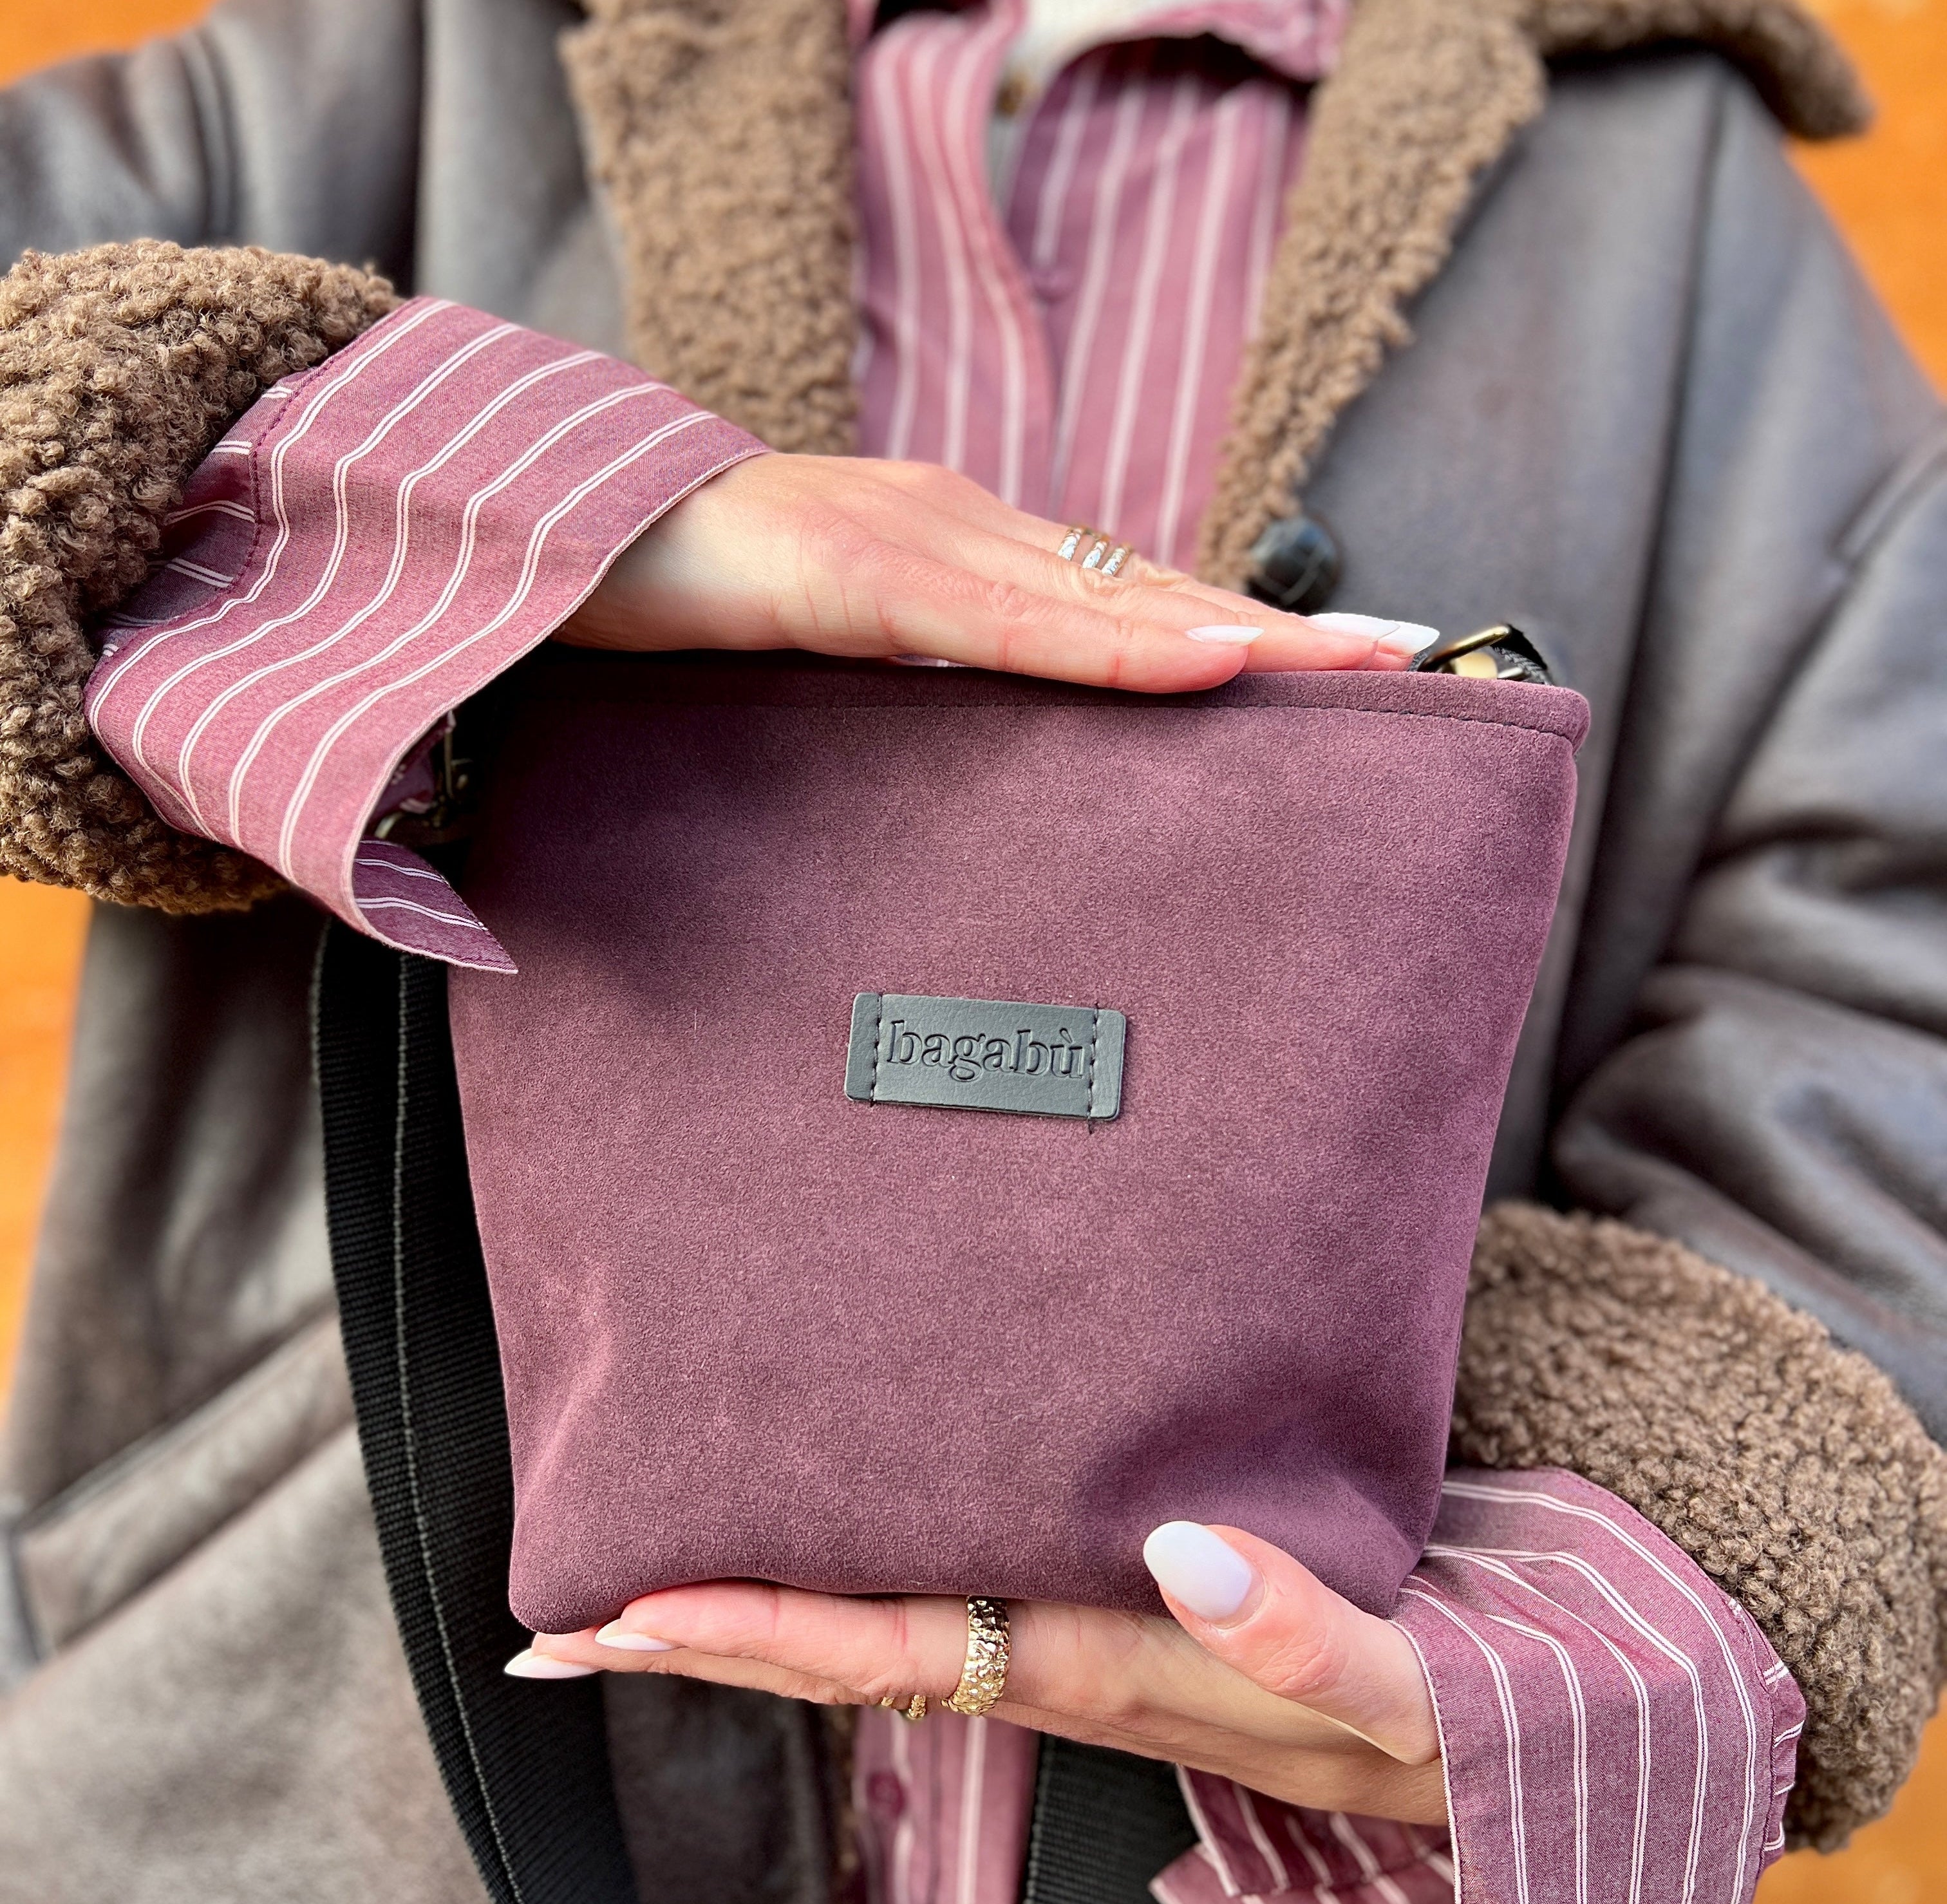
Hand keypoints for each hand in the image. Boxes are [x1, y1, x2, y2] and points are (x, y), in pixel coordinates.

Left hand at [510, 1521, 1446, 1827]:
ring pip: (862, 1638)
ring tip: (639, 1588)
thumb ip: (1297, 1626)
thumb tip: (1184, 1550)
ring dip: (745, 1620)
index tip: (626, 1614)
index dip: (750, 1634)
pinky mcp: (1080, 1622)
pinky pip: (926, 1608)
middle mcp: (1042, 1662)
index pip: (882, 1652)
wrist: (1453, 1748)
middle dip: (693, 1644)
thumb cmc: (1410, 1716)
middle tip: (558, 1625)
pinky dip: (835, 1593)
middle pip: (831, 1659)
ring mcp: (1051, 1650)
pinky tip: (809, 1554)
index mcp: (1087, 1666)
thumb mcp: (1388, 1684)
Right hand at [562, 453, 1435, 692]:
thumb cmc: (697, 601)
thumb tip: (995, 785)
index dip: (1235, 630)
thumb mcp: (840, 653)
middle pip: (1148, 590)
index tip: (1340, 676)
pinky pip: (1004, 622)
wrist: (558, 533)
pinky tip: (1200, 667)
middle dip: (1279, 633)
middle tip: (1406, 673)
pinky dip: (1109, 650)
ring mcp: (916, 539)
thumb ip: (920, 695)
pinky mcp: (855, 572)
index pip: (1125, 596)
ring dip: (1235, 635)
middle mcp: (964, 529)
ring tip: (1356, 670)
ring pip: (1106, 597)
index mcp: (963, 553)